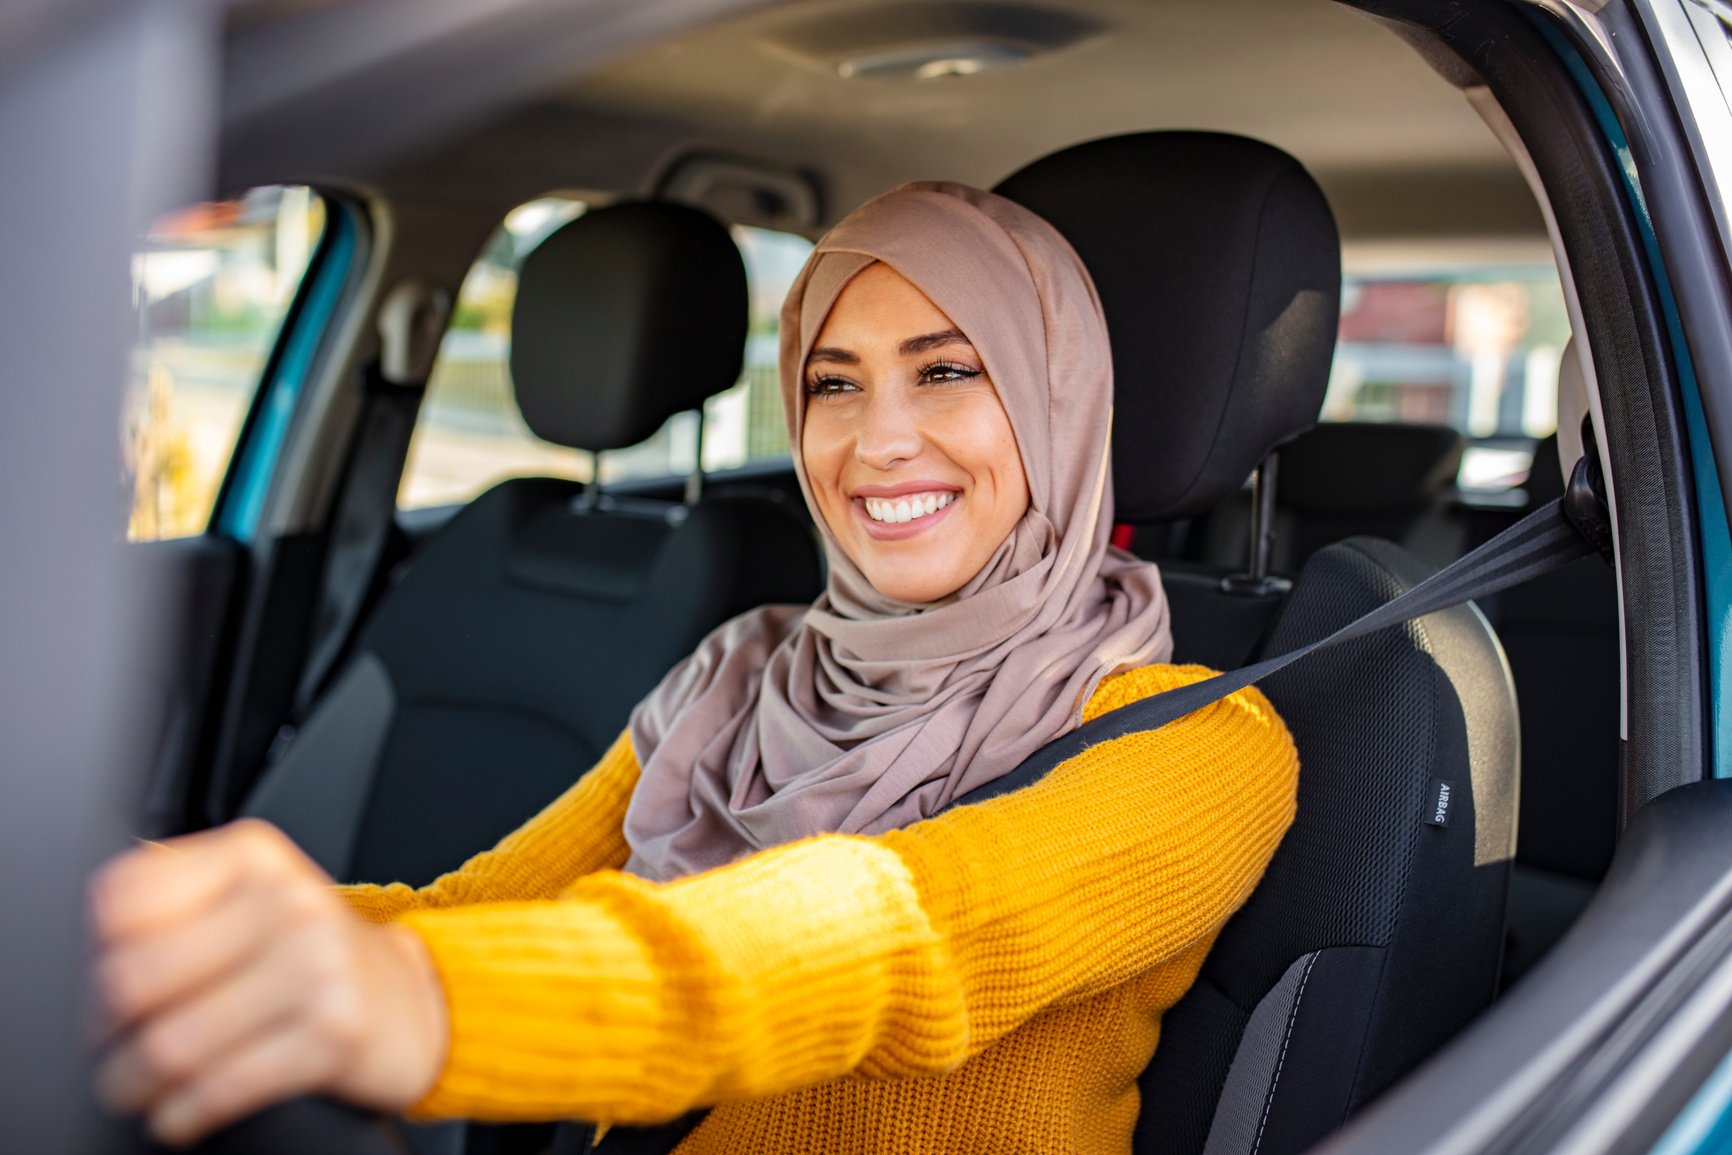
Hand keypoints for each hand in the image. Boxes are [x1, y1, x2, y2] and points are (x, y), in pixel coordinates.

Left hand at [88, 819, 447, 1146]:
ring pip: (172, 1042)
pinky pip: (222, 1086)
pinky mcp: (334, 1032)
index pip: (126, 899)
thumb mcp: (255, 903)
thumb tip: (89, 963)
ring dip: (135, 1083)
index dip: (94, 956)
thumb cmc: (315, 956)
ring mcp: (317, 964)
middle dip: (104, 1033)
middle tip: (110, 1051)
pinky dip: (184, 1112)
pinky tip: (181, 1111)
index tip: (101, 990)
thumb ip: (180, 908)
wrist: (413, 999)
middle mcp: (288, 899)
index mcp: (254, 855)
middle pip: (136, 977)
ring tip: (135, 1090)